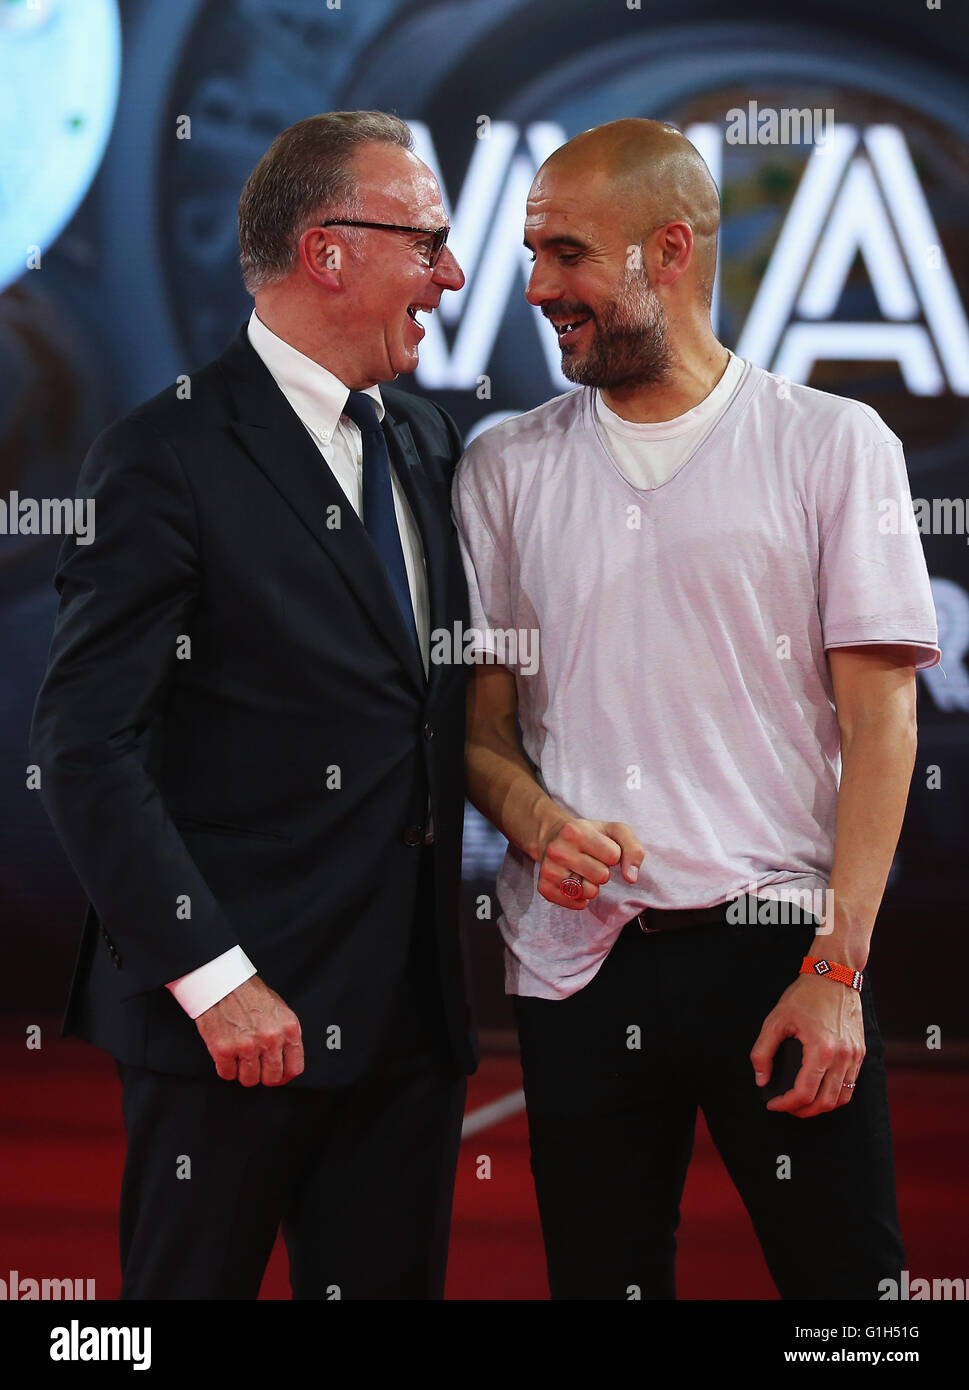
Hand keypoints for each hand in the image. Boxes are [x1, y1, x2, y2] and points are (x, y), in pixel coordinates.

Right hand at [195, 975, 303, 1085]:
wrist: (222, 982)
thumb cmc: (250, 994)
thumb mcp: (279, 1010)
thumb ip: (285, 1035)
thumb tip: (286, 1059)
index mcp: (288, 1029)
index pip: (294, 1068)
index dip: (284, 1076)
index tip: (277, 1075)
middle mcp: (270, 1039)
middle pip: (271, 1078)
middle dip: (263, 1075)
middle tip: (255, 1066)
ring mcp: (247, 1046)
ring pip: (249, 1080)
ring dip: (243, 1072)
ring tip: (239, 1056)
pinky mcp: (224, 1050)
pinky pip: (227, 1074)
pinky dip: (225, 1067)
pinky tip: (226, 1053)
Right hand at [536, 817, 643, 909]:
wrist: (552, 836)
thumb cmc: (588, 834)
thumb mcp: (614, 831)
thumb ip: (632, 848)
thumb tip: (631, 877)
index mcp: (575, 831)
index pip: (614, 856)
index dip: (612, 854)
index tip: (601, 847)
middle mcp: (558, 850)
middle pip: (601, 876)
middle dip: (602, 870)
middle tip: (590, 860)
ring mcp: (548, 870)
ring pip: (589, 892)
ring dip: (592, 884)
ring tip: (582, 870)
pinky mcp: (544, 887)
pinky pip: (576, 904)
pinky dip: (582, 897)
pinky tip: (576, 882)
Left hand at [750, 975, 864, 1116]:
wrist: (834, 975)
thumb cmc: (804, 996)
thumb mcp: (776, 1020)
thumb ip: (763, 1051)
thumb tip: (761, 1080)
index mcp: (821, 1049)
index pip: (804, 1093)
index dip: (786, 1104)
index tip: (773, 1104)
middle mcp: (842, 1056)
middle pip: (825, 1102)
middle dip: (803, 1111)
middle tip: (786, 1107)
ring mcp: (855, 1055)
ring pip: (841, 1097)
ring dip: (821, 1106)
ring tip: (802, 1103)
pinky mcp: (860, 1051)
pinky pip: (851, 1084)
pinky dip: (835, 1094)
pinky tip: (819, 1090)